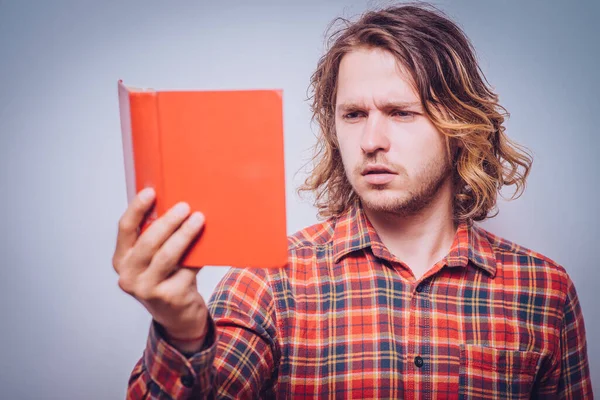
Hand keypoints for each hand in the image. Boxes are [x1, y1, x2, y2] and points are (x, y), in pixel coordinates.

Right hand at [113, 188, 208, 349]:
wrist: (178, 316)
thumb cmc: (167, 278)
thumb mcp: (154, 259)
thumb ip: (156, 237)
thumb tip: (176, 203)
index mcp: (121, 260)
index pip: (125, 229)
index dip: (137, 208)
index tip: (151, 191)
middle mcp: (128, 275)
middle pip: (148, 242)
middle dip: (168, 221)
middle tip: (184, 206)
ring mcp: (147, 289)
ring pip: (167, 256)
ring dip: (185, 235)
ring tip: (198, 219)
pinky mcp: (169, 297)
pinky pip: (187, 269)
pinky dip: (198, 256)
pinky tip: (209, 246)